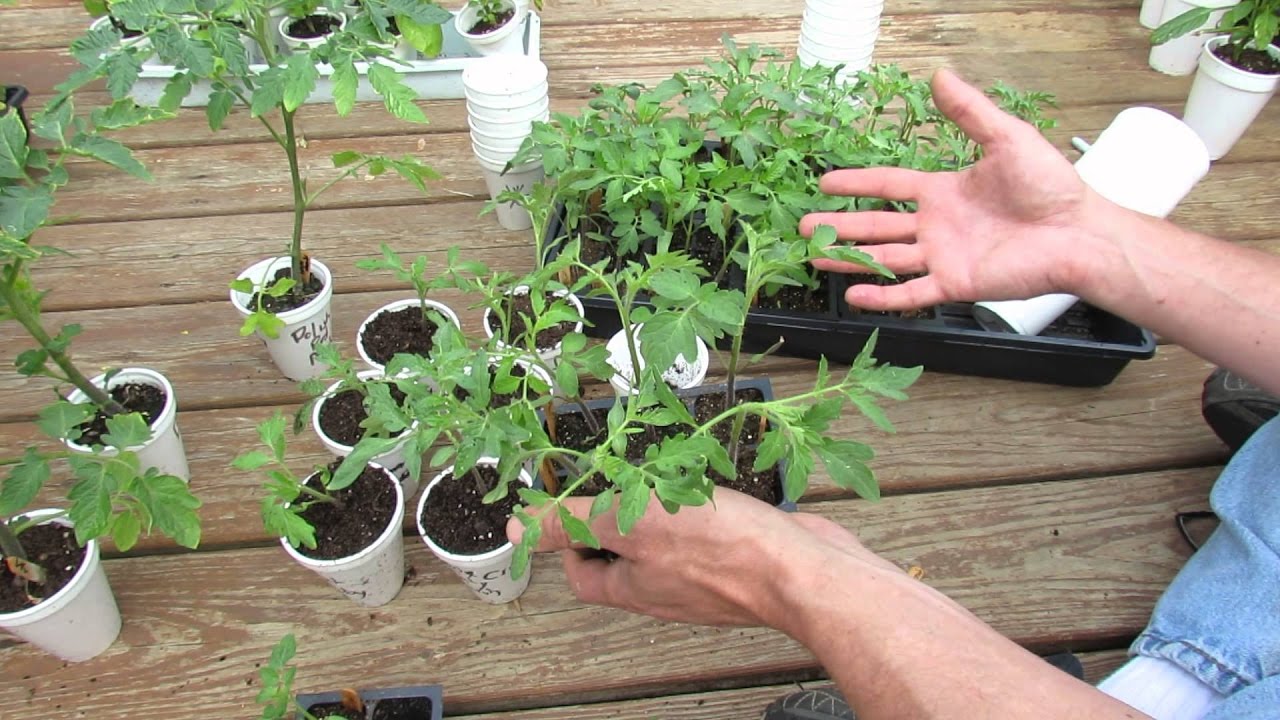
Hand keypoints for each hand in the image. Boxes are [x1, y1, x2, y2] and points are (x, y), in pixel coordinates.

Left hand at [507, 489, 890, 627]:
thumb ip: (576, 523)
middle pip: (625, 556)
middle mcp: (667, 588)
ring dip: (663, 506)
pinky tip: (713, 483)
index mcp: (634, 586)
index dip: (568, 542)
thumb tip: (516, 527)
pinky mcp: (741, 558)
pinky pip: (710, 533)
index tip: (573, 504)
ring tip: (666, 472)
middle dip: (619, 515)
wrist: (805, 571)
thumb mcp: (633, 523)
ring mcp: (707, 577)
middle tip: (622, 476)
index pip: (582, 574)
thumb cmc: (723, 550)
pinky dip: (704, 507)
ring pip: (669, 542)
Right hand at [801, 68, 1105, 310]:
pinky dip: (883, 297)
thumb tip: (941, 76)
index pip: (889, 186)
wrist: (1077, 232)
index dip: (857, 183)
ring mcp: (943, 255)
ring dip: (850, 259)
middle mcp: (937, 225)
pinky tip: (854, 296)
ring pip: (885, 259)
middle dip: (840, 225)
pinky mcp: (955, 283)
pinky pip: (911, 292)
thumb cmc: (1050, 187)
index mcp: (945, 191)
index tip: (825, 182)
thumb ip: (970, 112)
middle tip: (804, 226)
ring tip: (815, 257)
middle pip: (877, 225)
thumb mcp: (1007, 138)